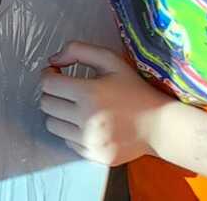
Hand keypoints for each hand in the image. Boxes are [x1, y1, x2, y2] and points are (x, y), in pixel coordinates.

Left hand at [39, 41, 173, 166]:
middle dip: (52, 93)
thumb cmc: (134, 89)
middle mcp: (86, 119)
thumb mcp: (110, 60)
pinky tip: (86, 123)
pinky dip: (71, 131)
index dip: (49, 75)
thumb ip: (78, 50)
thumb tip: (52, 60)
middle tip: (66, 90)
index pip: (48, 84)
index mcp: (88, 93)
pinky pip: (67, 141)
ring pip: (52, 124)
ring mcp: (89, 140)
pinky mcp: (93, 155)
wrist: (159, 125)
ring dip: (58, 113)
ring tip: (74, 107)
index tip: (57, 73)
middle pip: (46, 104)